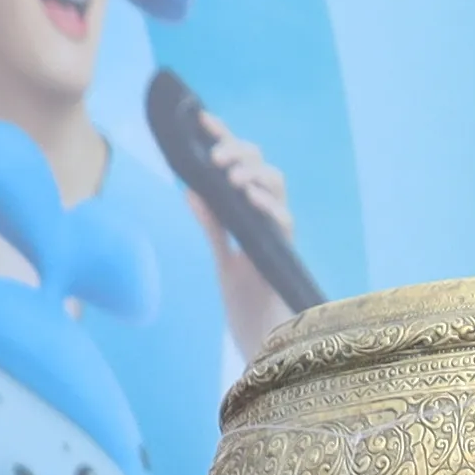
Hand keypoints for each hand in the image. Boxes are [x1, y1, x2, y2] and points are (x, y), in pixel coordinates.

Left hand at [181, 106, 292, 338]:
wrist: (269, 355)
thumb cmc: (251, 312)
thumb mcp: (226, 264)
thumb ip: (214, 228)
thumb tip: (191, 190)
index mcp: (253, 219)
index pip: (242, 168)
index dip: (226, 140)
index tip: (203, 118)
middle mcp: (269, 223)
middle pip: (261, 169)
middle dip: (239, 153)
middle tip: (215, 155)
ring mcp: (278, 238)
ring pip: (275, 187)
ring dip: (252, 173)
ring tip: (229, 174)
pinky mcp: (283, 258)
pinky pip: (283, 223)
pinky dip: (267, 205)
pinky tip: (249, 196)